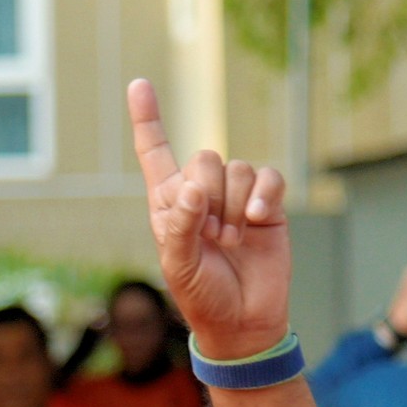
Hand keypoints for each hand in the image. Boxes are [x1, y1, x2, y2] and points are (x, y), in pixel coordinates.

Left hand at [128, 79, 288, 358]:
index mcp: (169, 203)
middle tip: (211, 236)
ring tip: (231, 242)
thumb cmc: (202, 296)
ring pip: (236, 169)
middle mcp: (202, 193)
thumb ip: (181, 224)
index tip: (138, 84)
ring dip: (234, 208)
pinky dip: (263, 197)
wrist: (244, 322)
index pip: (155, 152)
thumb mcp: (179, 266)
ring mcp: (235, 197)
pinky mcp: (268, 203)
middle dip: (208, 195)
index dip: (148, 119)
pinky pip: (267, 177)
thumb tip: (192, 186)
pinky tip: (258, 222)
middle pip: (204, 158)